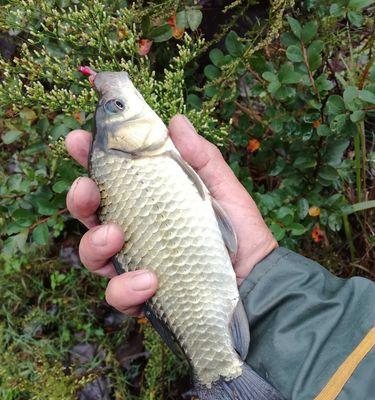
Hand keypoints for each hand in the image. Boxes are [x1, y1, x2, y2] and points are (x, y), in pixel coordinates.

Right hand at [65, 115, 276, 315]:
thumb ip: (200, 156)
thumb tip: (177, 121)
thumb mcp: (222, 186)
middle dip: (80, 199)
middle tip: (87, 189)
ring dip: (95, 243)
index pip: (111, 177)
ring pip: (93, 253)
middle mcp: (135, 229)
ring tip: (116, 236)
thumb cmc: (238, 227)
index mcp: (149, 200)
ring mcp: (136, 261)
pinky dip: (127, 287)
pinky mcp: (144, 293)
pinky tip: (150, 280)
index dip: (88, 157)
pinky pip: (119, 294)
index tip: (78, 139)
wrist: (256, 274)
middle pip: (90, 214)